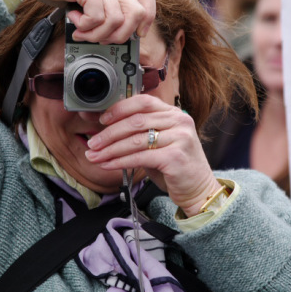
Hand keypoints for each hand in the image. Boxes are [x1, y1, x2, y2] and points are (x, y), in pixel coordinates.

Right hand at [0, 0, 155, 43]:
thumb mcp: (87, 0)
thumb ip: (102, 11)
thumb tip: (114, 34)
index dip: (147, 18)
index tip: (135, 33)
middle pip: (137, 14)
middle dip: (120, 36)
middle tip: (100, 38)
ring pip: (115, 21)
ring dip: (97, 34)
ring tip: (81, 31)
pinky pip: (96, 17)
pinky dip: (85, 26)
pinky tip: (74, 20)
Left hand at [85, 95, 221, 216]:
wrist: (198, 189)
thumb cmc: (174, 166)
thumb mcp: (157, 143)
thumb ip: (138, 132)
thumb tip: (105, 129)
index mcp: (173, 113)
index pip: (142, 102)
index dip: (119, 109)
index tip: (101, 119)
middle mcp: (179, 121)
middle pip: (136, 121)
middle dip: (109, 133)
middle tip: (93, 143)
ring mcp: (180, 138)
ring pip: (135, 139)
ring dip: (110, 149)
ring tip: (95, 156)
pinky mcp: (176, 157)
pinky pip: (140, 157)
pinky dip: (120, 161)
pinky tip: (108, 165)